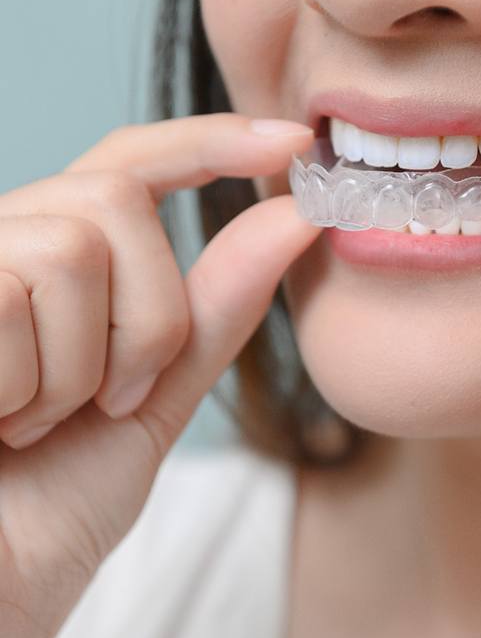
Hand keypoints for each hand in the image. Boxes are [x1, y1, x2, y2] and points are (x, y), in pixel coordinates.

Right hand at [0, 115, 319, 637]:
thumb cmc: (56, 496)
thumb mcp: (157, 395)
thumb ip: (216, 307)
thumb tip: (294, 217)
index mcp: (58, 260)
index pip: (133, 163)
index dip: (213, 142)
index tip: (292, 141)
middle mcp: (2, 242)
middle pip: (117, 200)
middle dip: (149, 315)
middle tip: (112, 400)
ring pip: (77, 247)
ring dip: (86, 363)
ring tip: (37, 422)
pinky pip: (19, 291)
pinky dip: (34, 381)